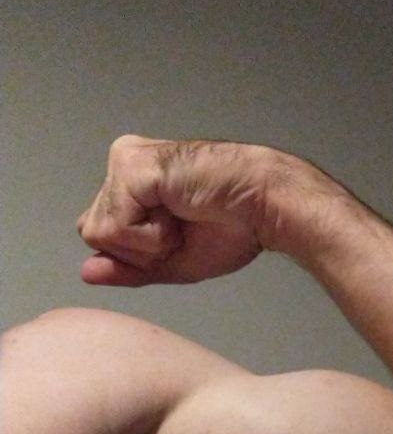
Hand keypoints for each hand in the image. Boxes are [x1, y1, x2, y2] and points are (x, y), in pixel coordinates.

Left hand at [76, 135, 276, 285]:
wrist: (264, 207)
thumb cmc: (232, 227)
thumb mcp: (170, 262)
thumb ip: (126, 268)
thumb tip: (86, 272)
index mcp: (131, 182)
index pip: (99, 233)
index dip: (136, 253)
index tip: (178, 238)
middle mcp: (124, 165)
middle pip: (94, 234)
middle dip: (139, 249)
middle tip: (183, 229)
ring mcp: (125, 161)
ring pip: (101, 232)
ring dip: (148, 242)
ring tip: (184, 218)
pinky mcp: (131, 166)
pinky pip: (117, 227)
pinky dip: (152, 236)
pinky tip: (181, 210)